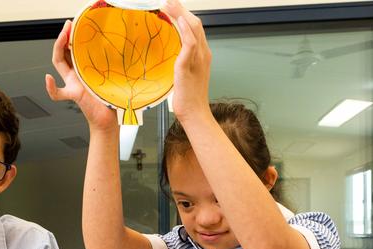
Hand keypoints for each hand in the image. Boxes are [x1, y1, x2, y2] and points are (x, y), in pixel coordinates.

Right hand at [45, 20, 116, 131]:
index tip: (72, 26)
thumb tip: (112, 46)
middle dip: (63, 37)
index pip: (71, 51)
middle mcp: (75, 76)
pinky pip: (58, 93)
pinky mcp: (75, 95)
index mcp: (82, 71)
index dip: (69, 38)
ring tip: (63, 36)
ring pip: (59, 64)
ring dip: (58, 48)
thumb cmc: (110, 100)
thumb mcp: (109, 76)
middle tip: (67, 25)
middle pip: (62, 53)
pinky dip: (51, 87)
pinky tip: (48, 79)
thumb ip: (106, 64)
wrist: (108, 119)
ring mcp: (73, 84)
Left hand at [162, 0, 211, 124]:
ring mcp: (198, 59)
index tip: (171, 8)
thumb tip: (172, 57)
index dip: (184, 16)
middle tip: (168, 1)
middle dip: (181, 10)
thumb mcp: (184, 75)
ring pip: (193, 29)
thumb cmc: (188, 98)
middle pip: (195, 24)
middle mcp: (203, 54)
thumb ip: (182, 62)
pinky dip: (185, 30)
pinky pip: (190, 43)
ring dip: (180, 14)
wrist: (194, 113)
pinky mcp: (189, 66)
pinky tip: (177, 20)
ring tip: (168, 4)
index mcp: (202, 55)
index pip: (195, 29)